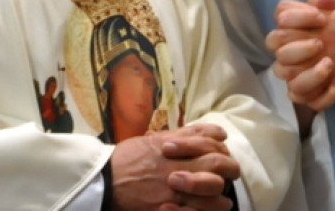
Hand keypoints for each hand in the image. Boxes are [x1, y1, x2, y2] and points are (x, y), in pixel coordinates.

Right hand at [110, 123, 238, 210]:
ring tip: (223, 197)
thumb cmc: (127, 158)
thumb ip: (183, 135)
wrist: (104, 181)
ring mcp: (174, 190)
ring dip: (222, 194)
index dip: (220, 145)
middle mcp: (177, 167)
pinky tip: (212, 208)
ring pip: (213, 191)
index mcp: (174, 147)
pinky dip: (209, 210)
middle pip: (217, 164)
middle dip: (229, 166)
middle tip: (230, 171)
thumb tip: (212, 132)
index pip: (210, 142)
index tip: (222, 148)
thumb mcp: (154, 139)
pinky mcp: (168, 209)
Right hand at [266, 0, 334, 110]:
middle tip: (321, 45)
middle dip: (298, 49)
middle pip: (279, 53)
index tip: (322, 18)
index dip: (296, 18)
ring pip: (290, 82)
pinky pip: (308, 101)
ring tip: (330, 66)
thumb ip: (324, 0)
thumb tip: (318, 2)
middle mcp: (294, 51)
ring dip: (308, 76)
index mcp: (297, 27)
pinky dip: (322, 95)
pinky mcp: (315, 92)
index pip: (280, 18)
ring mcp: (303, 73)